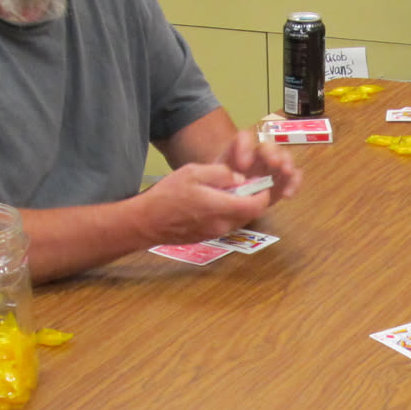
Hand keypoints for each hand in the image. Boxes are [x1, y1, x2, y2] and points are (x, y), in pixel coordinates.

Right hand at [141, 161, 270, 243]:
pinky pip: (226, 224)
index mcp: (221, 208)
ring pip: (239, 219)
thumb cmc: (167, 195)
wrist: (146, 222)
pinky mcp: (208, 237)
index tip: (260, 182)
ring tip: (227, 191)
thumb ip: (221, 173)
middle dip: (252, 198)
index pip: (256, 205)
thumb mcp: (193, 172)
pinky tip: (214, 201)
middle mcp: (222, 225)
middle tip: (245, 183)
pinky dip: (228, 213)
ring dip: (239, 206)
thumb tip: (240, 178)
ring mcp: (215, 233)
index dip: (263, 193)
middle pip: (250, 213)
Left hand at [220, 128, 301, 203]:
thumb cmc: (222, 186)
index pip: (244, 138)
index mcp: (240, 150)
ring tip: (286, 172)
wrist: (231, 197)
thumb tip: (229, 183)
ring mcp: (273, 166)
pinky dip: (294, 184)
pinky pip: (294, 177)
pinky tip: (287, 195)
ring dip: (287, 163)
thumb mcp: (215, 179)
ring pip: (285, 156)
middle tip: (273, 163)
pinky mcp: (283, 180)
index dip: (245, 147)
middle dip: (272, 152)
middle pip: (268, 145)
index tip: (242, 165)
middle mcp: (259, 154)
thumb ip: (220, 178)